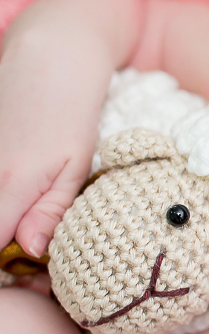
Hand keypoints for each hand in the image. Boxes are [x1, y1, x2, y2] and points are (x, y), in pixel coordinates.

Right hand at [0, 48, 99, 255]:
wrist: (48, 59)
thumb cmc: (71, 113)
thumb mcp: (76, 165)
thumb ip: (51, 210)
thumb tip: (29, 251)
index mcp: (9, 185)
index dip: (7, 267)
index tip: (30, 274)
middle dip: (4, 249)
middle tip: (31, 253)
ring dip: (1, 223)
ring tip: (23, 226)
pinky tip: (13, 200)